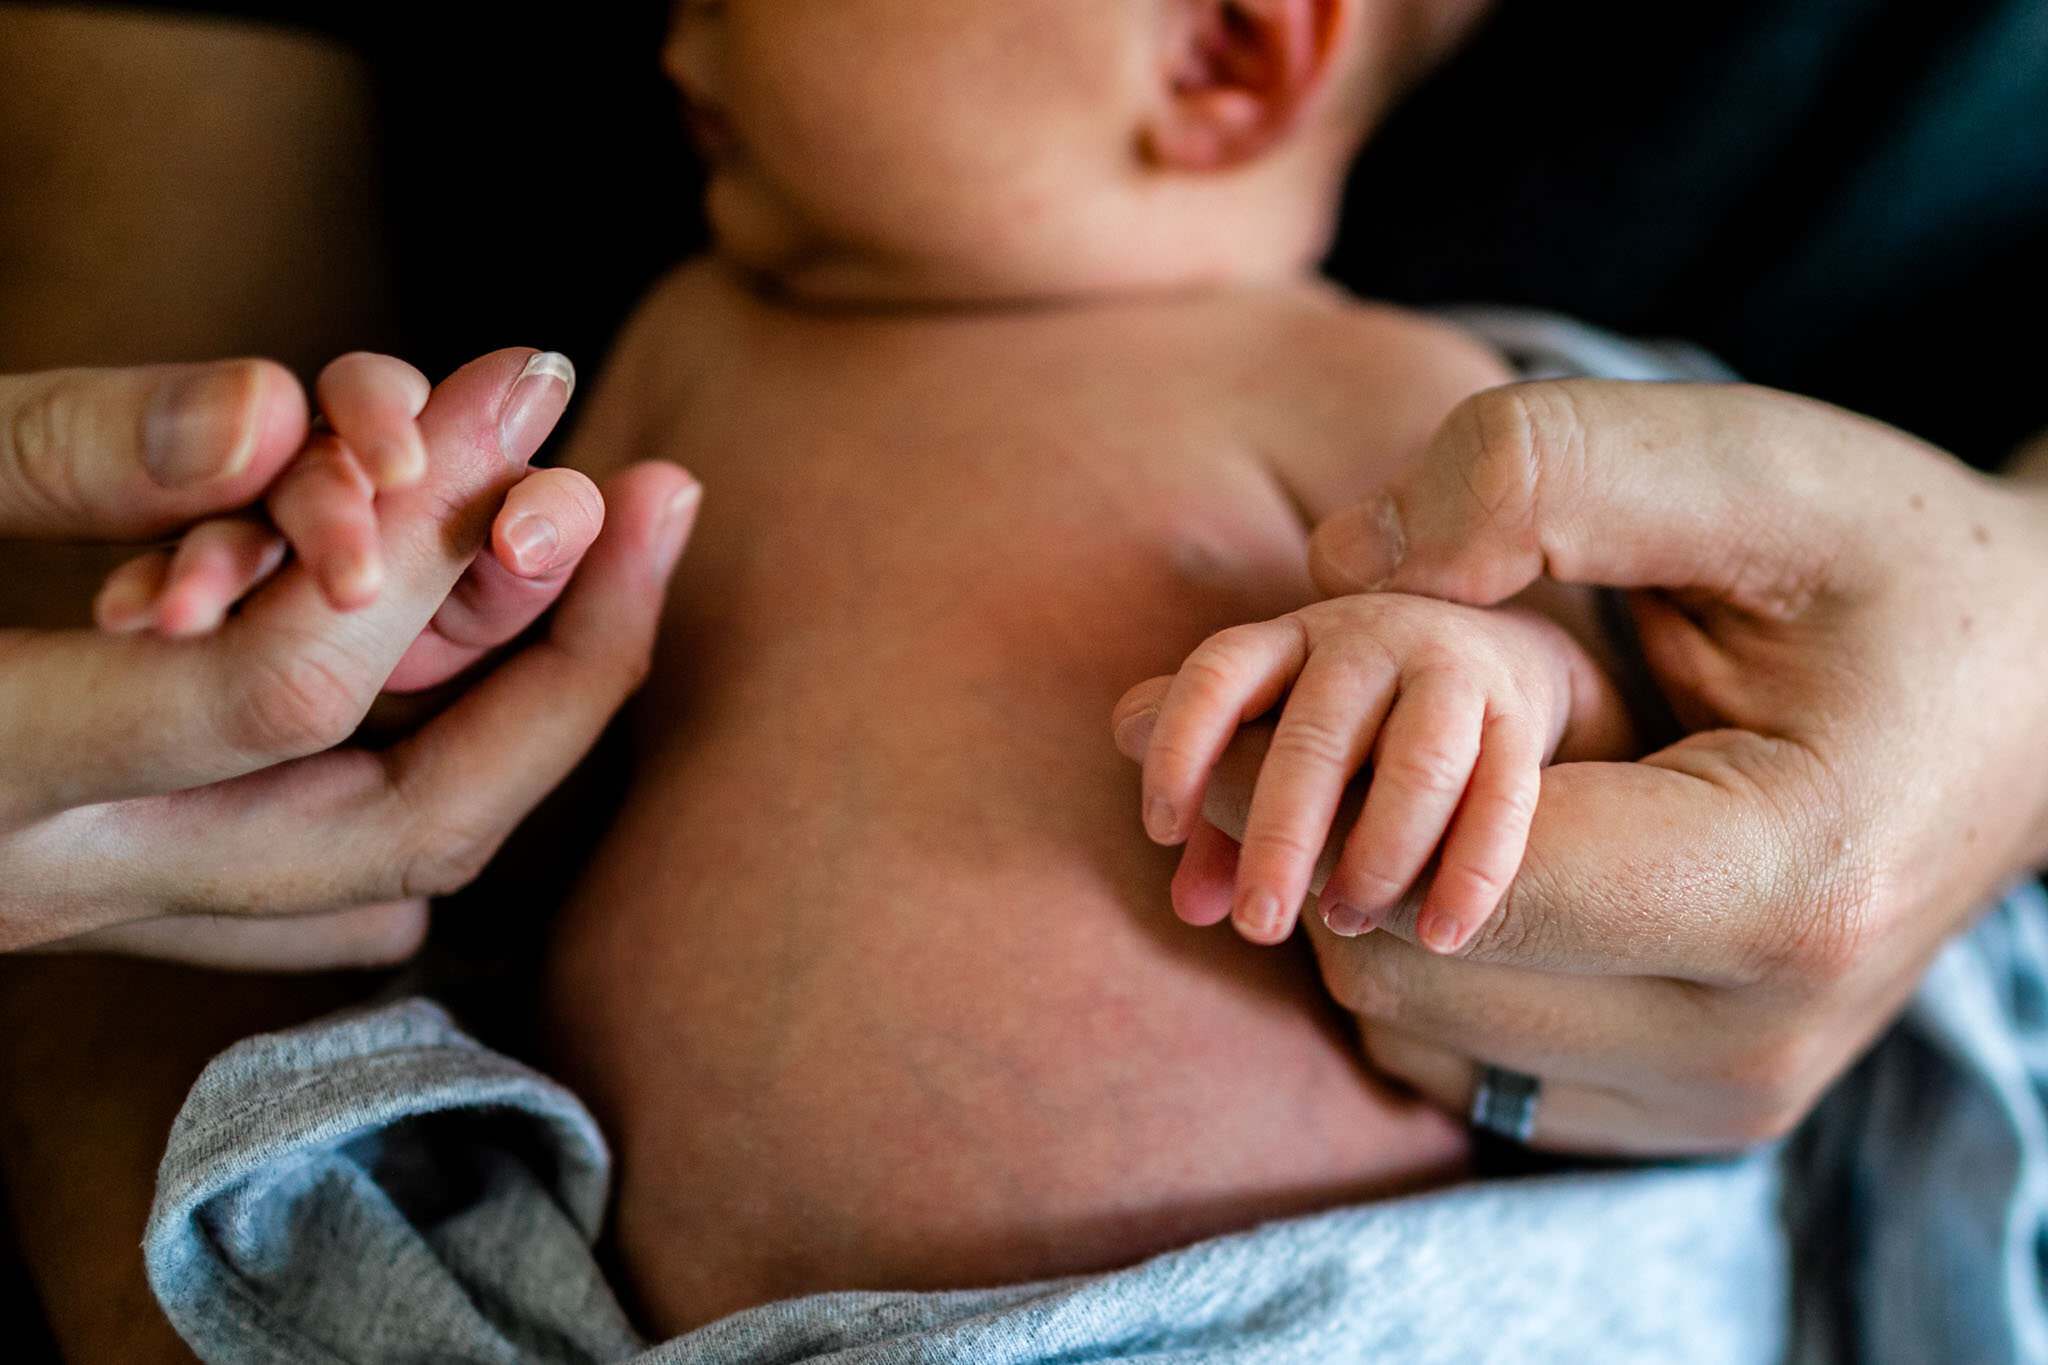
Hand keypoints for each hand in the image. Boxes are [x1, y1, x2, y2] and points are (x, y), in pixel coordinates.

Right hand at [0, 352, 697, 967]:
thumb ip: (61, 455)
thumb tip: (277, 412)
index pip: (286, 695)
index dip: (438, 544)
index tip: (536, 396)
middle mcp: (66, 885)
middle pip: (409, 832)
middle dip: (565, 666)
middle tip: (648, 499)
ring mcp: (91, 910)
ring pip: (385, 883)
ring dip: (505, 712)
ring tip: (584, 548)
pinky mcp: (104, 893)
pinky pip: (314, 894)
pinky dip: (416, 780)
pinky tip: (478, 677)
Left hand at [1117, 594, 1628, 950]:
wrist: (1494, 658)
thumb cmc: (1352, 723)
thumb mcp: (1277, 740)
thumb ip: (1225, 809)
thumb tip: (1189, 907)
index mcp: (1287, 642)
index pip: (1216, 674)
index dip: (1181, 748)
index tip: (1161, 830)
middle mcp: (1364, 643)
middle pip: (1314, 737)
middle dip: (1282, 838)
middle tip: (1258, 925)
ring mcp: (1448, 672)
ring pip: (1417, 765)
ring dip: (1379, 855)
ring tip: (1346, 922)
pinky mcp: (1517, 717)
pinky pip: (1503, 800)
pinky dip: (1471, 874)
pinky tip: (1438, 936)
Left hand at [1122, 380, 2047, 1153]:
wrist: (2029, 692)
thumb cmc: (1890, 566)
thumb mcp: (1746, 464)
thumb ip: (1541, 477)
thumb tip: (1339, 569)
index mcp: (1781, 890)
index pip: (1448, 884)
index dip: (1311, 776)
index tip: (1250, 671)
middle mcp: (1750, 1040)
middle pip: (1401, 969)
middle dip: (1316, 829)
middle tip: (1306, 702)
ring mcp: (1718, 1100)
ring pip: (1406, 1026)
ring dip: (1353, 893)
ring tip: (1392, 762)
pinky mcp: (1680, 1115)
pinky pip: (1452, 1058)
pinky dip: (1411, 953)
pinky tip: (1450, 840)